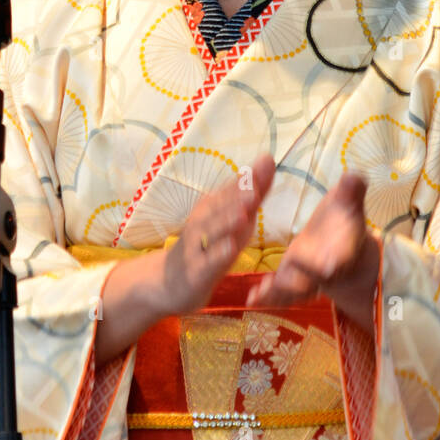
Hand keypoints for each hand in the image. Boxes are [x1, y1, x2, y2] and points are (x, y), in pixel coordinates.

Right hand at [161, 152, 275, 316]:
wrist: (171, 281)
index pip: (234, 189)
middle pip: (221, 207)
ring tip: (243, 213)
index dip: (251, 177)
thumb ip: (252, 191)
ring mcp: (198, 246)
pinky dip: (219, 254)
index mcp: (213, 207)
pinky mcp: (196, 271)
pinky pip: (208, 262)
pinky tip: (231, 247)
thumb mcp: (232, 217)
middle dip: (238, 195)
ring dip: (226, 221)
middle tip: (255, 183)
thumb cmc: (209, 245)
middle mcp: (203, 222)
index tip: (267, 160)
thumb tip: (268, 158)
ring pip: (212, 232)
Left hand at [244, 171, 379, 333]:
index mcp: (342, 251)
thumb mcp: (349, 202)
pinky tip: (251, 298)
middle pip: (314, 281)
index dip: (332, 263)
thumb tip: (355, 173)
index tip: (326, 266)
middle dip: (297, 284)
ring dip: (277, 295)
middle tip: (279, 282)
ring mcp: (306, 278)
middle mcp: (324, 270)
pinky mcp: (290, 280)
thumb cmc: (345, 218)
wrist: (342, 244)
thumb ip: (351, 191)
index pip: (338, 259)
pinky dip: (268, 297)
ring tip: (258, 294)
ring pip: (294, 292)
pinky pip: (280, 293)